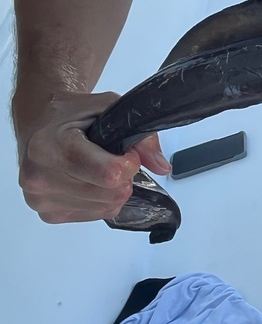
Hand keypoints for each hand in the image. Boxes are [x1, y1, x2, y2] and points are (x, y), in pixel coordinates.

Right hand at [15, 91, 169, 223]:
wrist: (38, 124)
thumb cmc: (69, 115)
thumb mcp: (106, 108)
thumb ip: (140, 136)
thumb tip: (161, 167)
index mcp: (50, 147)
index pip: (108, 174)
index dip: (129, 164)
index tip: (126, 153)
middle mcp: (40, 177)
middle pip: (112, 193)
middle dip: (123, 176)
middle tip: (108, 157)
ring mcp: (42, 200)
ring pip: (109, 206)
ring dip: (114, 189)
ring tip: (95, 167)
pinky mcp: (50, 215)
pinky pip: (99, 214)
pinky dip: (103, 199)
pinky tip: (88, 180)